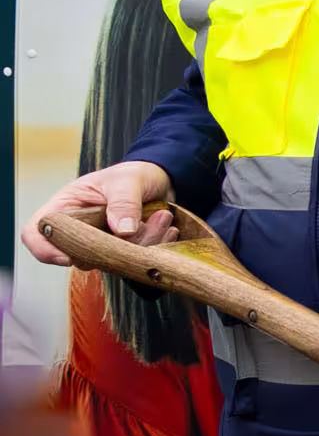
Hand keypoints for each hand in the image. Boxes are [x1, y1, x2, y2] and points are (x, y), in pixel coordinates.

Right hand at [21, 159, 179, 264]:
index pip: (36, 232)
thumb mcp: (127, 180)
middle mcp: (78, 228)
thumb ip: (124, 202)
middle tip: (139, 226)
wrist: (161, 180)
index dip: (44, 249)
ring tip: (160, 217)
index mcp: (65, 206)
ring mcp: (100, 242)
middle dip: (112, 248)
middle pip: (76, 255)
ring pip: (109, 261)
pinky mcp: (121, 251)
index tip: (68, 256)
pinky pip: (133, 261)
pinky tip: (166, 226)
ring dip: (142, 244)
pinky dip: (154, 246)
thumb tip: (122, 231)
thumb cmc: (134, 174)